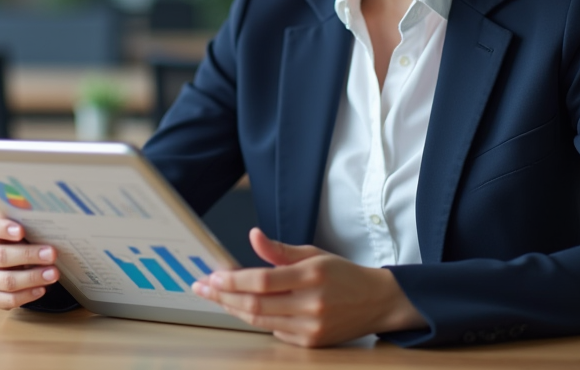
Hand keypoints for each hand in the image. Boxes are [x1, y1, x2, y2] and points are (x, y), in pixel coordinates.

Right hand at [0, 215, 59, 309]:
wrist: (12, 260)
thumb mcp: (20, 227)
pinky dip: (27, 295)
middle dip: (29, 255)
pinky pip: (8, 300)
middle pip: (2, 256)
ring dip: (32, 278)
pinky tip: (41, 289)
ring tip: (53, 273)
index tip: (21, 231)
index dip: (5, 229)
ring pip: (7, 281)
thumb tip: (41, 221)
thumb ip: (27, 223)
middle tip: (51, 254)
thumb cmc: (18, 241)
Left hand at [192, 227, 424, 346]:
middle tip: (201, 287)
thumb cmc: (342, 274)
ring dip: (233, 308)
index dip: (232, 279)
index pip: (262, 280)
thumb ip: (279, 250)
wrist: (377, 302)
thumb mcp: (313, 253)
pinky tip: (241, 307)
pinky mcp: (311, 343)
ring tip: (215, 296)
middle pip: (255, 303)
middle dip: (223, 295)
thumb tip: (253, 236)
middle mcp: (311, 304)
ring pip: (260, 320)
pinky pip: (274, 331)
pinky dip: (256, 318)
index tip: (212, 275)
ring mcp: (311, 328)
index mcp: (312, 276)